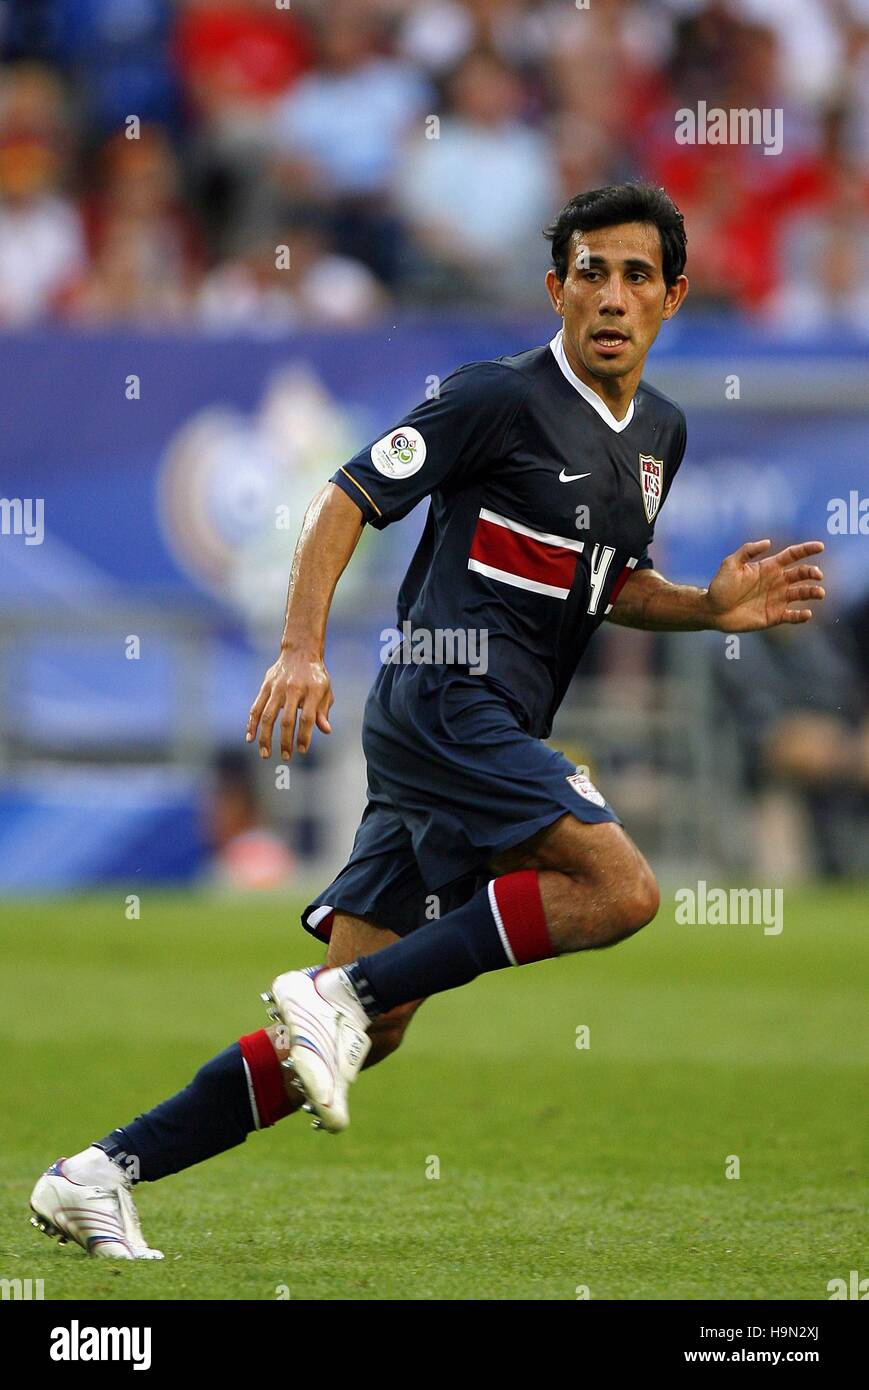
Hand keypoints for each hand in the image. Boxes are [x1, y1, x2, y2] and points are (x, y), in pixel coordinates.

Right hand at [246, 647, 333, 758]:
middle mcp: (294, 689)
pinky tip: (250, 738)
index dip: (304, 736)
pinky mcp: (265, 686)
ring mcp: (277, 687)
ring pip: (268, 716)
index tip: (302, 750)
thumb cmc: (316, 676)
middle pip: (287, 720)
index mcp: (313, 691)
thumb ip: (323, 711)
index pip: (307, 718)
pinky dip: (251, 724)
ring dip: (265, 737)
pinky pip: (256, 707)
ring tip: (265, 754)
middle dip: (285, 741)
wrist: (300, 651)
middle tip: (286, 757)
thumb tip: (326, 730)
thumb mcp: (325, 691)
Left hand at [706, 539, 824, 632]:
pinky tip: (806, 613)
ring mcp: (777, 599)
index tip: (820, 546)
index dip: (807, 549)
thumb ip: (748, 551)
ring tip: (819, 593)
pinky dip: (801, 616)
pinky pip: (792, 616)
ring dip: (812, 592)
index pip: (792, 555)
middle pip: (801, 574)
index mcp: (769, 567)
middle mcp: (777, 582)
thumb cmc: (720, 586)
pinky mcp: (774, 616)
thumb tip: (768, 542)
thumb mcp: (731, 564)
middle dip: (812, 572)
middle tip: (818, 575)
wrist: (712, 610)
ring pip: (801, 594)